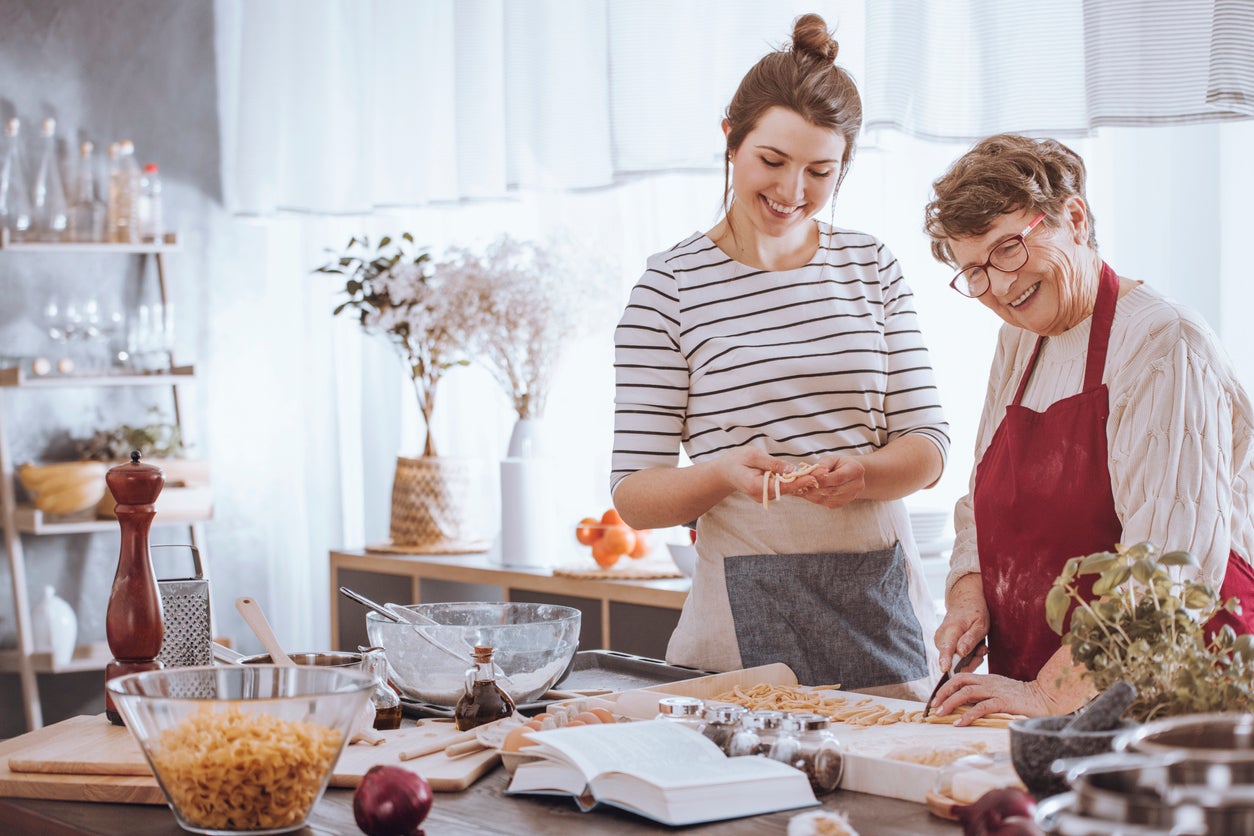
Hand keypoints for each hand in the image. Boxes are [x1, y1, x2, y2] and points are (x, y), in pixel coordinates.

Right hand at [715, 447, 814, 500]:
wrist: (724, 472)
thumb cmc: (736, 460)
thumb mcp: (753, 455)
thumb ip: (772, 463)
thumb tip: (792, 469)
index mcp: (755, 486)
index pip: (781, 486)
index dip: (798, 481)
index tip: (813, 477)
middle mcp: (761, 496)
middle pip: (787, 489)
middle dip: (804, 480)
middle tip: (822, 472)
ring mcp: (764, 497)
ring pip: (786, 489)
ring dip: (800, 480)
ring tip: (817, 472)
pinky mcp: (766, 494)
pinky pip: (782, 488)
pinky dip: (793, 481)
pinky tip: (805, 474)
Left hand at [794, 454, 864, 507]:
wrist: (849, 473)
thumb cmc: (838, 463)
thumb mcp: (832, 459)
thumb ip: (823, 465)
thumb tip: (813, 474)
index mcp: (856, 470)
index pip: (838, 477)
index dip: (822, 479)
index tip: (808, 477)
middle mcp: (856, 485)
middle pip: (832, 490)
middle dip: (814, 488)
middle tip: (799, 484)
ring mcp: (850, 497)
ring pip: (827, 498)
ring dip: (811, 494)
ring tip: (799, 489)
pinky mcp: (842, 503)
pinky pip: (825, 502)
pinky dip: (813, 498)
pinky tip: (805, 493)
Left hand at [927, 673, 1052, 725]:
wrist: (1044, 697)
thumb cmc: (1022, 698)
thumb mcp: (999, 692)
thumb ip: (985, 695)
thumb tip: (966, 704)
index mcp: (986, 679)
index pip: (961, 677)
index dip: (946, 686)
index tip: (936, 699)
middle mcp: (988, 682)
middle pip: (959, 682)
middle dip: (943, 693)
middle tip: (933, 707)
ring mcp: (996, 690)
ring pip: (967, 692)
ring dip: (951, 702)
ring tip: (941, 714)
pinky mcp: (1004, 702)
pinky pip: (982, 707)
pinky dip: (968, 714)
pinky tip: (959, 722)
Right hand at [935, 575, 988, 671]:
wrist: (964, 602)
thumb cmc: (974, 612)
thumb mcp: (980, 624)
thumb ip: (971, 638)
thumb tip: (961, 652)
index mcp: (951, 630)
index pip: (946, 648)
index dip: (945, 660)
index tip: (945, 668)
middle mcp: (941, 638)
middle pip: (953, 661)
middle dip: (970, 662)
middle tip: (983, 650)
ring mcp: (940, 642)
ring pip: (955, 662)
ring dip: (970, 659)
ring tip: (980, 647)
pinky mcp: (943, 646)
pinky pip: (955, 659)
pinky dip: (967, 657)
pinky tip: (974, 648)